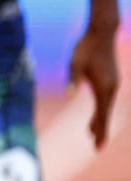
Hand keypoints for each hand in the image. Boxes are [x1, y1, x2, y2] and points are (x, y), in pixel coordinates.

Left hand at [70, 23, 118, 148]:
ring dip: (100, 120)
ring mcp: (113, 83)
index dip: (100, 130)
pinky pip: (106, 99)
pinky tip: (96, 114)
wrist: (102, 32)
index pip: (102, 114)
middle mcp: (111, 87)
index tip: (98, 145)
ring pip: (106, 106)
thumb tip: (68, 95)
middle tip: (97, 148)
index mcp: (104, 87)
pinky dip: (101, 109)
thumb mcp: (74, 63)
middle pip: (106, 113)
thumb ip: (72, 80)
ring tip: (92, 134)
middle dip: (101, 130)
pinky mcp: (111, 78)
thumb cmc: (85, 47)